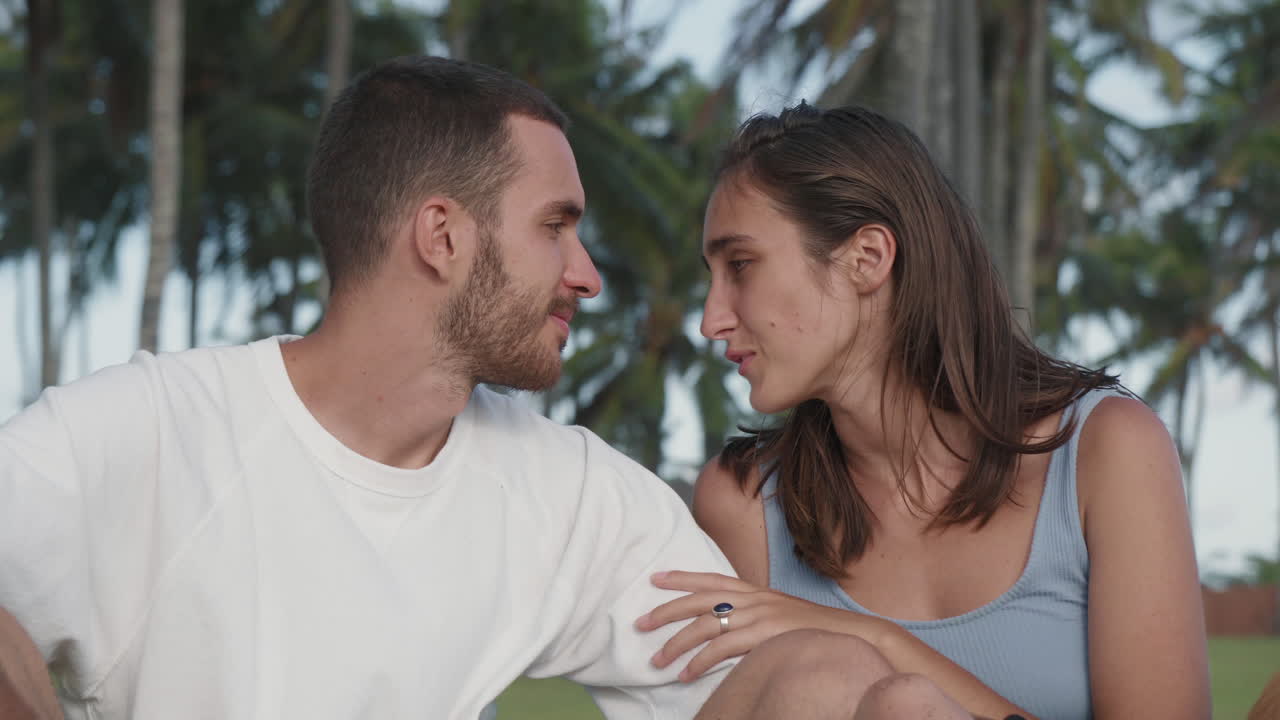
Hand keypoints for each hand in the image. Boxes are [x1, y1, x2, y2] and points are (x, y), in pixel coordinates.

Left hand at [633, 570, 885, 681]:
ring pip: (705, 626)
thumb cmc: (815, 631)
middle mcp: (755, 598)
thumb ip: (755, 615)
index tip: (655, 578)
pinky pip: (723, 649)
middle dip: (667, 610)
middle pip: (700, 599)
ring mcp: (760, 616)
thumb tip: (728, 626)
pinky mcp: (765, 636)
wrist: (853, 636)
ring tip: (657, 660)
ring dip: (677, 644)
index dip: (682, 577)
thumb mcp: (781, 615)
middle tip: (640, 622)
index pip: (712, 577)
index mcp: (757, 591)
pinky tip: (686, 674)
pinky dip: (700, 663)